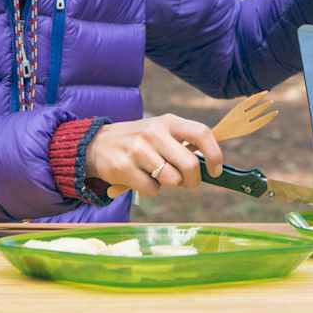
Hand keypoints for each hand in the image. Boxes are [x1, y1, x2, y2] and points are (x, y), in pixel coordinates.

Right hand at [85, 115, 225, 197]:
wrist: (97, 144)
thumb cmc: (139, 142)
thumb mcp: (161, 132)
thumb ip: (184, 144)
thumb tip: (211, 167)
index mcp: (168, 122)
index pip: (202, 133)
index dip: (214, 154)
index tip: (215, 171)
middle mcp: (154, 132)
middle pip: (190, 163)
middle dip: (193, 180)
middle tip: (187, 183)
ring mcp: (138, 149)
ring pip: (171, 179)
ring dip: (168, 184)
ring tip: (155, 175)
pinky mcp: (123, 167)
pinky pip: (152, 189)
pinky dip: (150, 189)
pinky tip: (140, 178)